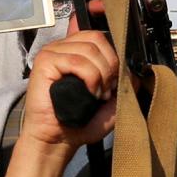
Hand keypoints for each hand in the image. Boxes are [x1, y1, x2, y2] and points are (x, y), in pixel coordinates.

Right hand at [21, 30, 118, 151]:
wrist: (59, 140)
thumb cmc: (79, 121)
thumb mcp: (111, 99)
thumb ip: (122, 80)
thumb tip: (132, 67)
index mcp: (74, 50)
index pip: (99, 36)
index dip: (113, 56)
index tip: (114, 79)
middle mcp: (62, 48)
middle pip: (96, 39)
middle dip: (110, 66)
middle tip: (107, 89)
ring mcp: (51, 53)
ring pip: (89, 50)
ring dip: (101, 75)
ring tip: (97, 95)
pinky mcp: (44, 63)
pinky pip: (76, 61)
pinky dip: (90, 78)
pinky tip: (89, 93)